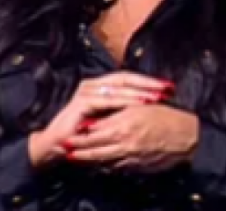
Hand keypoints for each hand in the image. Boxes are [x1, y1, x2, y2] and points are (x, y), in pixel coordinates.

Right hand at [28, 72, 172, 168]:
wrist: (57, 146)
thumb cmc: (83, 134)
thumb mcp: (107, 119)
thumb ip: (121, 109)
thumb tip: (149, 104)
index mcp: (100, 86)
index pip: (128, 79)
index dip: (148, 81)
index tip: (168, 87)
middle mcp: (93, 84)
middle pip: (126, 78)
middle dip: (148, 83)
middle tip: (167, 88)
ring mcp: (87, 91)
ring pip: (119, 87)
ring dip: (140, 92)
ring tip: (157, 96)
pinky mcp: (82, 102)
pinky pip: (108, 100)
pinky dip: (126, 101)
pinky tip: (140, 104)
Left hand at [62, 103, 199, 173]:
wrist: (186, 137)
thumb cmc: (166, 117)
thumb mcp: (141, 107)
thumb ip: (118, 113)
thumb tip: (100, 118)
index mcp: (124, 123)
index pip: (95, 130)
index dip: (81, 133)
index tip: (69, 133)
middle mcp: (124, 142)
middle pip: (94, 148)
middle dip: (78, 149)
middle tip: (65, 149)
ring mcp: (130, 156)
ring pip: (103, 160)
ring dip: (88, 160)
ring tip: (75, 159)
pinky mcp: (136, 166)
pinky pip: (116, 168)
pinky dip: (104, 166)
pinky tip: (97, 165)